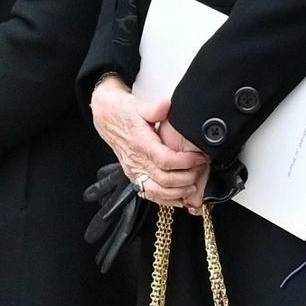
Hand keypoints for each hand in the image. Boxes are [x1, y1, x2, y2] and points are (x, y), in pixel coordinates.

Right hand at [92, 76, 211, 209]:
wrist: (106, 118)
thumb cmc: (124, 112)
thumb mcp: (139, 106)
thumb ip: (155, 109)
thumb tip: (166, 105)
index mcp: (140, 143)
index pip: (166, 160)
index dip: (185, 162)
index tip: (199, 158)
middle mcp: (136, 160)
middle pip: (164, 179)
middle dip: (186, 178)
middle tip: (200, 171)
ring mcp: (134, 171)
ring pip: (157, 191)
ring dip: (177, 193)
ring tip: (192, 187)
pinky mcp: (133, 176)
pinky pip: (149, 194)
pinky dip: (165, 200)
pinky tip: (178, 198)